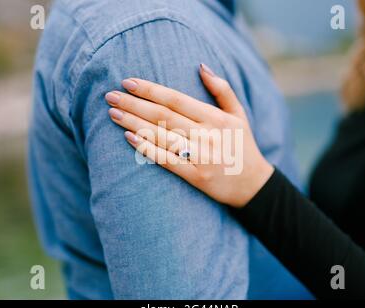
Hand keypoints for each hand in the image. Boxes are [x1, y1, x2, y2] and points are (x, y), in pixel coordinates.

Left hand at [105, 64, 273, 207]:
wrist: (253, 185)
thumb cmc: (242, 146)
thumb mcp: (238, 114)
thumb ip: (221, 89)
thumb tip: (201, 65)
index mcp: (215, 118)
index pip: (176, 99)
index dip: (150, 89)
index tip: (128, 81)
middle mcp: (207, 135)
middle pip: (163, 115)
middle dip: (134, 104)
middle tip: (110, 95)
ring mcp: (201, 157)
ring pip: (162, 136)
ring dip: (135, 123)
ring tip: (113, 113)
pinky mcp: (196, 176)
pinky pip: (167, 161)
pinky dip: (147, 149)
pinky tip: (129, 138)